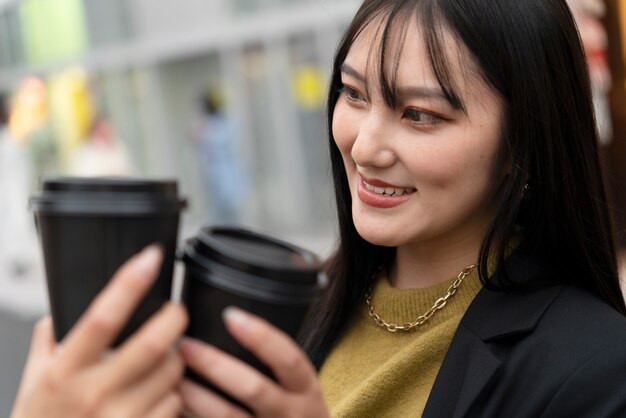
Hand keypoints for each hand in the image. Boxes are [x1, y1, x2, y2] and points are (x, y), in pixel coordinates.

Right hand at [10, 245, 188, 417]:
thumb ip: (46, 344)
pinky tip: (158, 395)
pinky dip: (174, 394)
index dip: (130, 283)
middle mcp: (94, 395)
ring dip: (175, 360)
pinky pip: (175, 404)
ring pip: (172, 372)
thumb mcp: (32, 382)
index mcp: (64, 372)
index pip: (102, 318)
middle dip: (175, 318)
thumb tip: (56, 314)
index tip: (151, 257)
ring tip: (162, 361)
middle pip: (153, 343)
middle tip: (176, 311)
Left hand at [179, 307, 329, 417]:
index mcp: (305, 388)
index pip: (288, 358)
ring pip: (227, 416)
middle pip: (253, 388)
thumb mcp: (297, 386)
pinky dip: (192, 416)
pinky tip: (173, 405)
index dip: (261, 336)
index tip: (230, 315)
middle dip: (215, 365)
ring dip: (196, 397)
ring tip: (170, 377)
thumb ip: (274, 362)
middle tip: (184, 344)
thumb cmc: (293, 409)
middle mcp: (290, 413)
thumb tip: (229, 319)